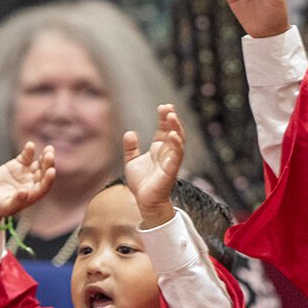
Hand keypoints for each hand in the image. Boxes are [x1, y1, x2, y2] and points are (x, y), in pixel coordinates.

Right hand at [0, 142, 56, 223]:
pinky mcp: (17, 165)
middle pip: (44, 173)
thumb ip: (16, 201)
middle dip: (48, 164)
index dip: (48, 179)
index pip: (44, 186)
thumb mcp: (5, 207)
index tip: (51, 171)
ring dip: (44, 157)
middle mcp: (33, 183)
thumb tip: (24, 192)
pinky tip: (30, 145)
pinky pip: (25, 157)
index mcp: (33, 195)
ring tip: (49, 149)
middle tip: (50, 155)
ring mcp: (26, 173)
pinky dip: (28, 151)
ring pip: (38, 164)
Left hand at [124, 104, 185, 228]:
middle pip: (173, 131)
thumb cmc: (141, 183)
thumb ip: (131, 148)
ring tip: (172, 116)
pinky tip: (173, 134)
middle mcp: (167, 152)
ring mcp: (171, 160)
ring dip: (176, 128)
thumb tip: (130, 132)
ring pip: (178, 140)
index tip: (163, 106)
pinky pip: (177, 155)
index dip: (164, 118)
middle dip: (171, 119)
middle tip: (168, 107)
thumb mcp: (131, 161)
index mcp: (159, 149)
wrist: (144, 201)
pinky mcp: (171, 169)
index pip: (164, 129)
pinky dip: (177, 144)